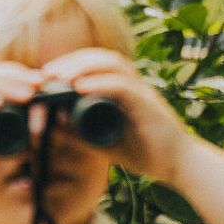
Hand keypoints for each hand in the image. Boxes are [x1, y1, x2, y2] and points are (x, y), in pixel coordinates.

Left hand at [39, 49, 196, 183]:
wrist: (177, 166)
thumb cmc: (144, 152)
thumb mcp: (102, 140)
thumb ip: (81, 130)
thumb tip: (54, 118)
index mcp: (122, 90)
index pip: (95, 65)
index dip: (70, 65)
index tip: (46, 77)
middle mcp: (133, 85)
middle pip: (101, 58)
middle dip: (71, 61)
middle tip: (46, 73)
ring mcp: (141, 92)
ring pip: (112, 64)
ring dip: (82, 66)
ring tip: (59, 77)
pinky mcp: (147, 105)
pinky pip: (122, 86)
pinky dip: (100, 83)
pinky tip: (80, 87)